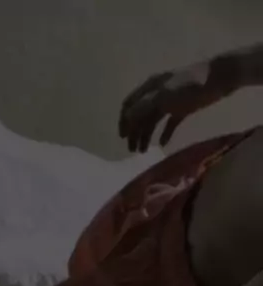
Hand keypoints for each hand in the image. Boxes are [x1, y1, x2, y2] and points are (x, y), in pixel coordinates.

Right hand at [119, 60, 234, 152]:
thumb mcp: (163, 96)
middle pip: (140, 115)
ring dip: (146, 135)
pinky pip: (169, 124)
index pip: (129, 105)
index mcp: (149, 88)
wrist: (218, 79)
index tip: (122, 138)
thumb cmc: (190, 86)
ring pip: (153, 121)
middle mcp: (156, 94)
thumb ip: (143, 108)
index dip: (124, 121)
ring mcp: (170, 102)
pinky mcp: (183, 109)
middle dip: (134, 133)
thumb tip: (126, 120)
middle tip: (134, 151)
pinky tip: (163, 144)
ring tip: (145, 151)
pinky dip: (165, 134)